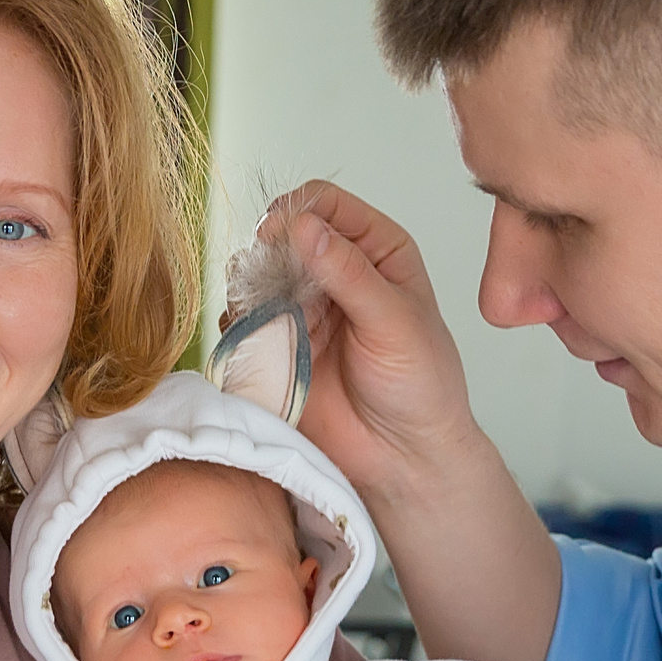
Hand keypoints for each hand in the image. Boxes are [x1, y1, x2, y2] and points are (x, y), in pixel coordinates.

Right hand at [257, 182, 483, 498]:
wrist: (402, 457)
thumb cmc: (420, 386)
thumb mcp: (394, 322)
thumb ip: (348, 273)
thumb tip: (302, 226)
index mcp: (375, 250)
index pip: (324, 203)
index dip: (296, 211)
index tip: (277, 235)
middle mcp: (334, 270)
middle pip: (279, 235)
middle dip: (269, 257)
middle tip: (276, 291)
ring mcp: (301, 307)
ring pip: (253, 275)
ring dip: (254, 294)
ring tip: (281, 329)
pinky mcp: (276, 344)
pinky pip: (241, 321)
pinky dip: (243, 329)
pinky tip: (268, 350)